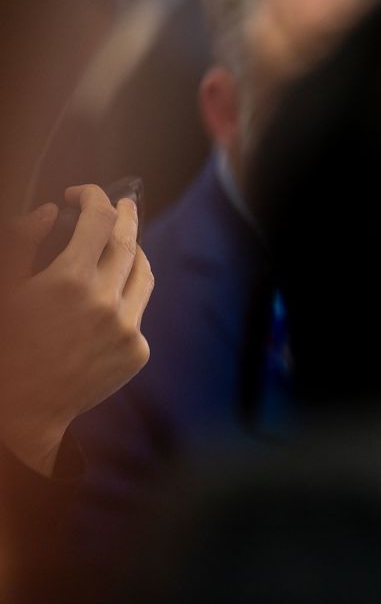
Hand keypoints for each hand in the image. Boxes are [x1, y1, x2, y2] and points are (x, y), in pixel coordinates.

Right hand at [0, 185, 154, 474]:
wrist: (24, 409)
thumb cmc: (6, 343)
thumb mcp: (4, 288)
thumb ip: (21, 242)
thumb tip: (51, 211)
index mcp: (68, 281)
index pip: (98, 220)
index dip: (92, 198)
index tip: (81, 194)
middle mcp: (105, 302)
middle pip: (129, 242)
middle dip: (125, 215)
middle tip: (123, 202)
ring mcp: (127, 328)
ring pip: (144, 274)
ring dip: (133, 253)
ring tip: (120, 244)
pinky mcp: (138, 351)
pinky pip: (138, 311)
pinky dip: (124, 297)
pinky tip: (103, 300)